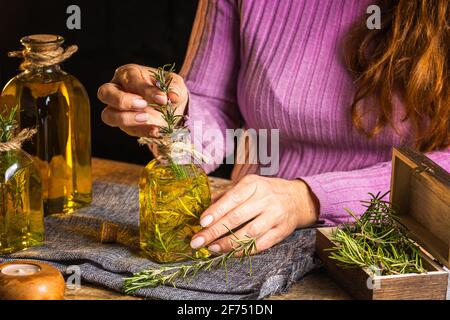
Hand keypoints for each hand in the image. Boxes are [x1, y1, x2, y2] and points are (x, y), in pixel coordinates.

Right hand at [97, 64, 188, 136]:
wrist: (171, 107)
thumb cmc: (167, 89)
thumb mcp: (175, 84)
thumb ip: (174, 87)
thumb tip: (173, 96)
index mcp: (129, 74)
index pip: (130, 79)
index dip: (145, 89)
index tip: (163, 99)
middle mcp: (117, 90)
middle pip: (104, 93)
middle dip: (122, 100)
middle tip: (143, 105)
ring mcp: (117, 110)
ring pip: (108, 115)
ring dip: (126, 119)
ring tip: (146, 118)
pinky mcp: (124, 125)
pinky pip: (126, 130)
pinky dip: (142, 131)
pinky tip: (156, 131)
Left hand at [190, 175, 318, 254]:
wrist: (297, 199)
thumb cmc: (265, 192)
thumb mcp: (248, 185)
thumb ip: (226, 195)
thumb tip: (204, 208)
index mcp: (253, 184)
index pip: (232, 198)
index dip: (216, 211)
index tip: (201, 222)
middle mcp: (266, 199)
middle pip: (237, 217)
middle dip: (215, 231)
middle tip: (198, 241)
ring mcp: (275, 215)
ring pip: (249, 233)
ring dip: (228, 243)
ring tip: (212, 248)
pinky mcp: (282, 231)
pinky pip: (261, 244)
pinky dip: (244, 250)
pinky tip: (231, 253)